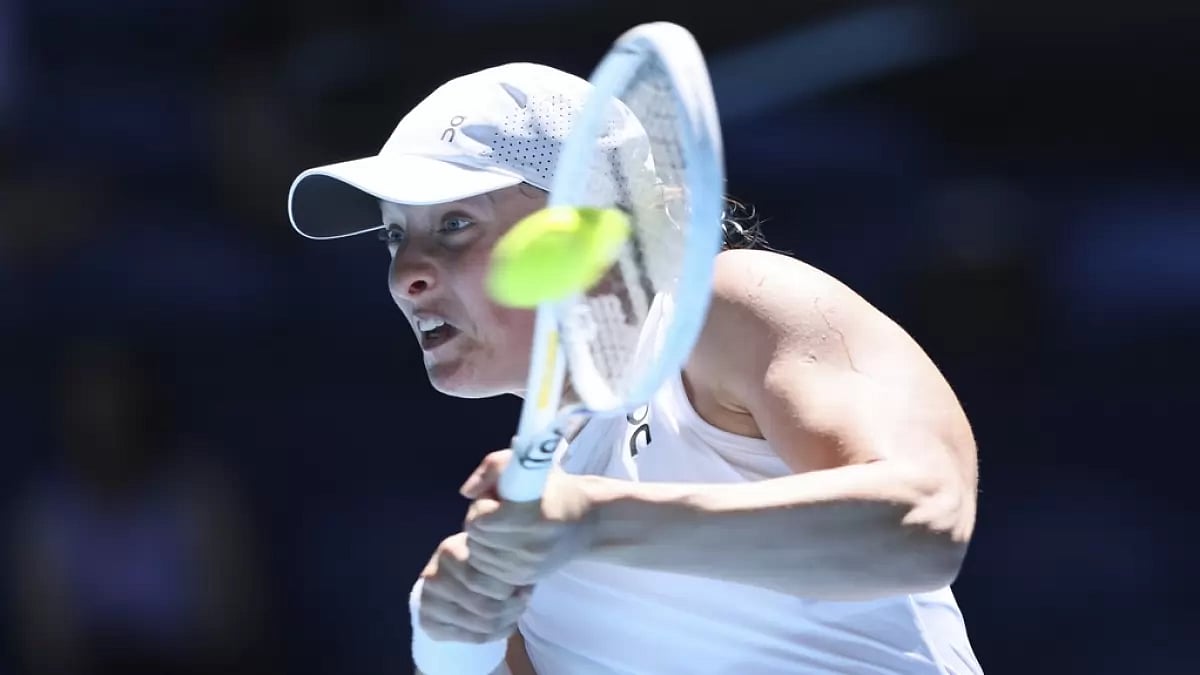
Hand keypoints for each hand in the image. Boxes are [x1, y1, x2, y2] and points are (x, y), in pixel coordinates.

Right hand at [417, 531, 530, 643]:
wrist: (444, 578)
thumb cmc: (475, 561)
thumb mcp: (488, 553)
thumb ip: (505, 564)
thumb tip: (526, 587)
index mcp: (450, 551)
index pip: (484, 579)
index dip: (510, 587)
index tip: (526, 586)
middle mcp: (434, 577)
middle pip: (483, 606)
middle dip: (511, 607)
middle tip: (524, 602)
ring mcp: (428, 602)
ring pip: (480, 625)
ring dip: (506, 622)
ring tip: (516, 613)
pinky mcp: (429, 624)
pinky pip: (472, 638)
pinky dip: (496, 635)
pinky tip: (506, 625)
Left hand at [461, 450, 593, 586]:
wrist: (587, 523)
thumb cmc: (554, 489)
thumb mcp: (529, 465)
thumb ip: (493, 467)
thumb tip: (466, 492)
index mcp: (534, 515)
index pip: (480, 519)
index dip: (483, 504)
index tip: (498, 497)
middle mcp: (531, 546)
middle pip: (476, 539)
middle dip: (481, 522)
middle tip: (500, 512)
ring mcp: (528, 567)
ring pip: (478, 557)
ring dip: (483, 541)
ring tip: (504, 528)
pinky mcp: (524, 580)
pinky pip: (487, 572)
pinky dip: (489, 556)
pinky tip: (505, 544)